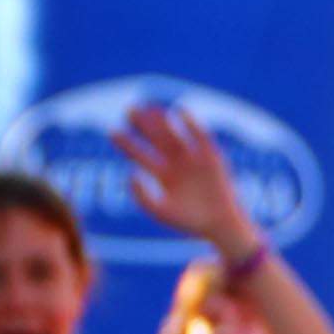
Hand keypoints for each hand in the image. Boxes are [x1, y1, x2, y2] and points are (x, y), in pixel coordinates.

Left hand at [116, 103, 259, 254]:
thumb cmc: (189, 221)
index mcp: (162, 175)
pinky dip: (192, 124)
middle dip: (142, 125)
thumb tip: (130, 174)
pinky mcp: (210, 156)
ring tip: (150, 109)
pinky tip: (180, 112)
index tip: (113, 133)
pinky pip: (199, 136)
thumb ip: (143, 197)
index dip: (126, 144)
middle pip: (155, 138)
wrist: (220, 225)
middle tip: (129, 111)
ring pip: (174, 134)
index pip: (140, 154)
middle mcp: (175, 163)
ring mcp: (193, 158)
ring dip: (162, 121)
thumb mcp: (161, 212)